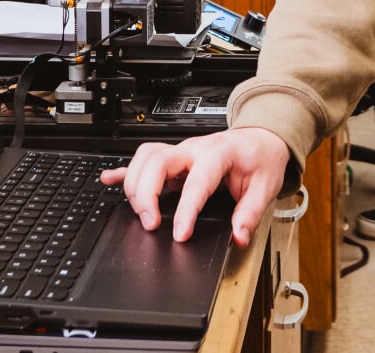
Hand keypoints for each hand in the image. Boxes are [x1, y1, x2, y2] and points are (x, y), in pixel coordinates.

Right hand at [98, 127, 289, 245]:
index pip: (196, 183)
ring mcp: (180, 151)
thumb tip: (238, 237)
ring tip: (140, 212)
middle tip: (150, 223)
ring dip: (136, 184)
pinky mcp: (173, 157)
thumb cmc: (260, 158)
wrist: (260, 138)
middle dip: (147, 194)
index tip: (180, 234)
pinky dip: (124, 171)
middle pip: (157, 162)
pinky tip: (109, 179)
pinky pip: (142, 159)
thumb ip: (250, 213)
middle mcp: (193, 149)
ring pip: (145, 158)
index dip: (186, 211)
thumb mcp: (265, 187)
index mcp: (218, 153)